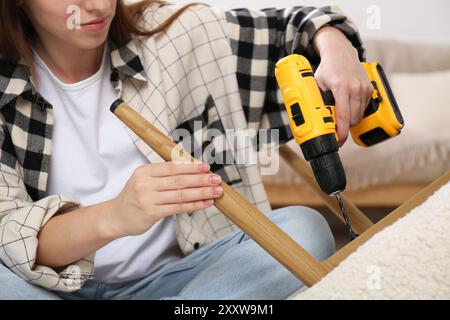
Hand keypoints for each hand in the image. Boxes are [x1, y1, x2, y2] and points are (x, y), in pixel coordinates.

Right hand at [106, 161, 222, 236]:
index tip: (206, 167)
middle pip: (179, 180)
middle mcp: (145, 183)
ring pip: (181, 194)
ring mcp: (148, 199)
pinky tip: (206, 203)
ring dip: (201, 193)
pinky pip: (178, 208)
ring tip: (216, 191)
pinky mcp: (151, 213)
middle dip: (201, 179)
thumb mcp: (144, 179)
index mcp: (145, 171)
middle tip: (216, 179)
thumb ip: (163, 174)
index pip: (172, 167)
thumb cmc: (134, 197)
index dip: (191, 167)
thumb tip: (191, 169)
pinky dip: (194, 205)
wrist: (115, 216)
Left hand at [312, 26, 373, 145]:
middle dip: (344, 128)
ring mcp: (364, 88)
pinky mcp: (370, 89)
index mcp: (341, 87)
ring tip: (340, 117)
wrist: (341, 53)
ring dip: (350, 121)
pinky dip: (356, 112)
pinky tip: (348, 107)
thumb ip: (317, 100)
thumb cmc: (327, 68)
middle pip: (353, 119)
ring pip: (359, 115)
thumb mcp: (317, 84)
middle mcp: (355, 88)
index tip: (338, 141)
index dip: (341, 132)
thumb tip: (315, 119)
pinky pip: (364, 108)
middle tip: (335, 129)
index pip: (343, 116)